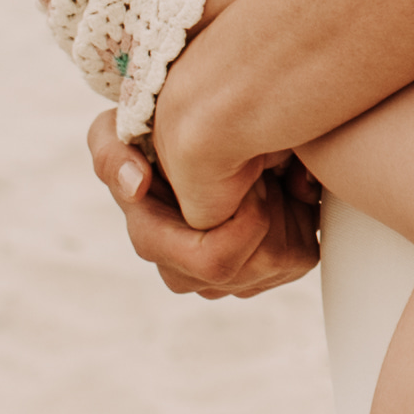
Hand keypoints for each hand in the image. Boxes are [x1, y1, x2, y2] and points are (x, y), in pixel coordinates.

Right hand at [93, 109, 321, 298]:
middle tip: (266, 171)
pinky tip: (281, 193)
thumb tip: (136, 186)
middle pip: (256, 265)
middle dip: (272, 212)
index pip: (215, 260)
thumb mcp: (113, 133)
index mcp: (154, 244)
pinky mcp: (263, 274)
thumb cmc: (149, 139)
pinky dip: (302, 219)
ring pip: (282, 262)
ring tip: (268, 177)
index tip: (252, 175)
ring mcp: (226, 280)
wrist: (192, 143)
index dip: (246, 218)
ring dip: (287, 212)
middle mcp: (188, 274)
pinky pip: (300, 256)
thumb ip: (111, 154)